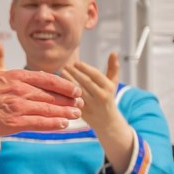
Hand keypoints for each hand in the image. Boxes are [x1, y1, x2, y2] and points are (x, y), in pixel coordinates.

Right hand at [0, 68, 79, 137]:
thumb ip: (16, 78)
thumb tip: (31, 80)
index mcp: (16, 76)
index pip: (48, 79)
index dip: (65, 84)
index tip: (75, 89)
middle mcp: (19, 89)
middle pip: (51, 94)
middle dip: (69, 100)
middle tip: (80, 103)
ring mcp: (17, 106)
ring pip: (48, 109)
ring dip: (65, 112)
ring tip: (76, 114)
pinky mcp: (12, 123)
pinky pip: (39, 123)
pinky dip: (54, 123)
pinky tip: (63, 124)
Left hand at [68, 54, 138, 173]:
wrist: (107, 121)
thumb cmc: (108, 97)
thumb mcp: (113, 83)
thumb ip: (113, 67)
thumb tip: (114, 52)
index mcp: (108, 87)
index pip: (95, 75)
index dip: (84, 68)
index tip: (75, 63)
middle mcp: (101, 96)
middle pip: (85, 82)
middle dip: (74, 73)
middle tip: (65, 66)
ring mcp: (92, 105)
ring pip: (78, 91)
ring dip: (68, 81)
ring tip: (61, 73)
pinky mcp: (83, 112)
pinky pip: (72, 101)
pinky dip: (65, 93)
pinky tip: (59, 86)